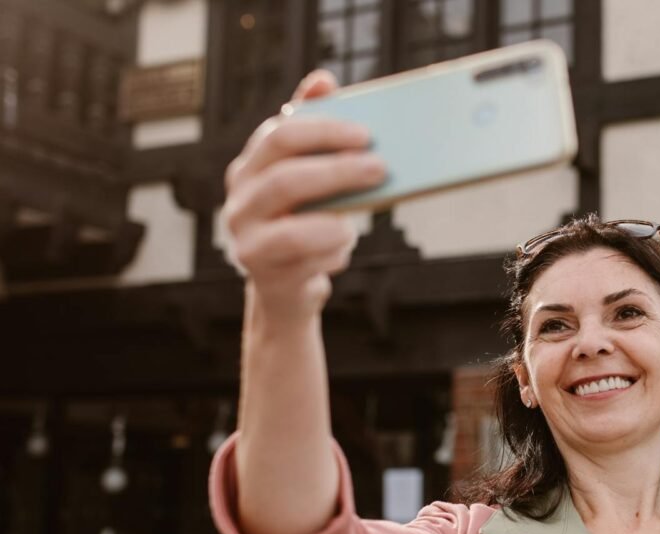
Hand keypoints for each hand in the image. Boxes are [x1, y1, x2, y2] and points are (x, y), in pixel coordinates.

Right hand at [221, 70, 388, 319]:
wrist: (287, 290)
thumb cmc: (306, 226)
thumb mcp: (311, 181)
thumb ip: (314, 134)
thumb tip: (322, 79)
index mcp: (252, 164)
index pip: (280, 133)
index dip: (324, 130)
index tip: (366, 133)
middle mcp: (240, 195)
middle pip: (286, 172)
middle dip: (338, 168)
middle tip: (381, 167)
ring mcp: (244, 232)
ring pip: (290, 214)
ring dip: (336, 208)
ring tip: (364, 213)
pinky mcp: (258, 268)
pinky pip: (301, 251)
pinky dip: (330, 246)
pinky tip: (345, 245)